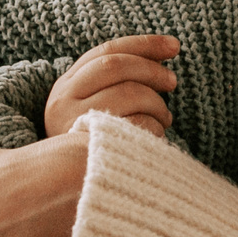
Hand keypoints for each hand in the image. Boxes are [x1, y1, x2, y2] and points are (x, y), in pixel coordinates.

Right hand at [44, 34, 179, 138]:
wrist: (71, 192)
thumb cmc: (95, 146)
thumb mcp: (97, 108)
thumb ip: (120, 81)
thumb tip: (166, 51)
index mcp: (65, 86)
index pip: (106, 51)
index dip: (144, 45)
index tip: (175, 46)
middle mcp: (61, 101)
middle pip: (116, 66)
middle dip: (151, 70)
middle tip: (173, 82)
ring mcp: (73, 125)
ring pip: (128, 93)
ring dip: (156, 103)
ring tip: (164, 117)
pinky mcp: (89, 149)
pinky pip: (135, 125)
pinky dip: (154, 127)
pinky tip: (155, 137)